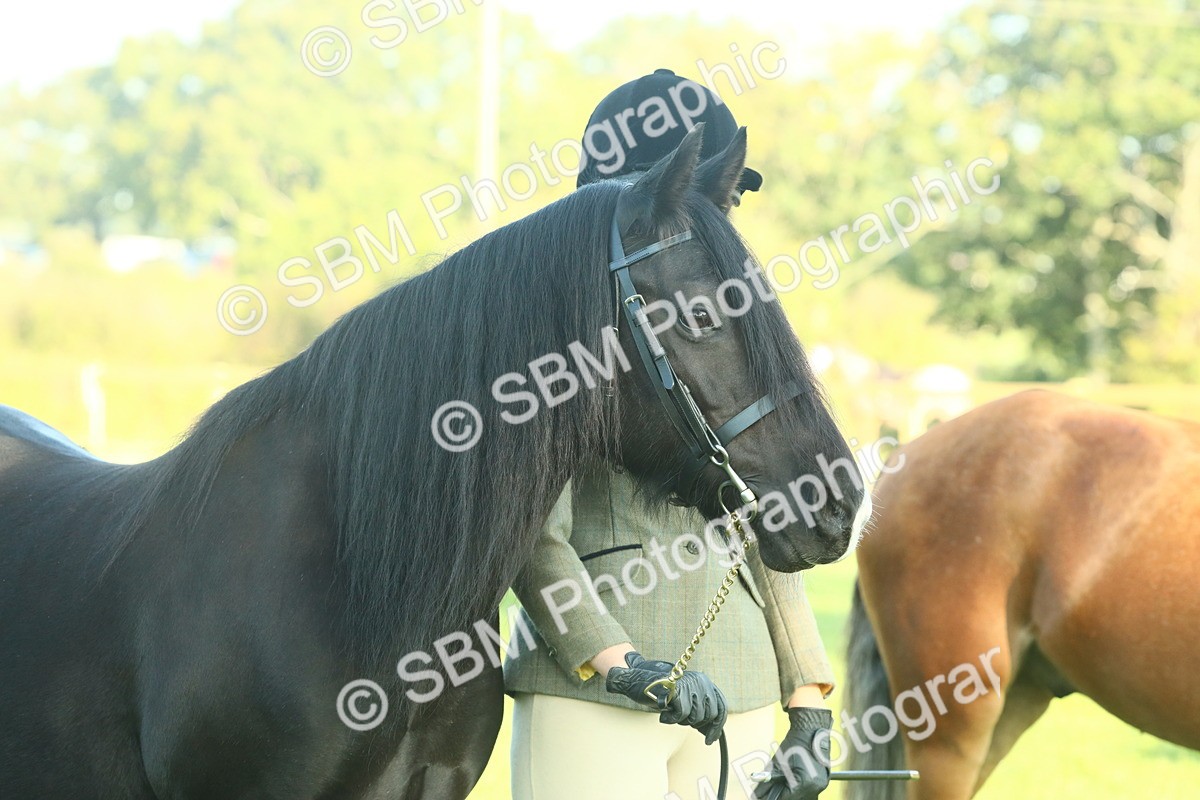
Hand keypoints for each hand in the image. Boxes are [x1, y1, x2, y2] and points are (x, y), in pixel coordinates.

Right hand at [604, 651, 727, 743]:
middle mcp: (701, 681)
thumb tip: (713, 734)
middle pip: (709, 715)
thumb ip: (699, 714)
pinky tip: (665, 714)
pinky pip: (682, 714)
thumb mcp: (685, 703)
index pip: (721, 707)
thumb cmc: (662, 693)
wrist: (638, 679)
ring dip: (681, 720)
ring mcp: (689, 684)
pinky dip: (672, 718)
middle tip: (680, 718)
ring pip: (695, 716)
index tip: (710, 740)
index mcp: (705, 682)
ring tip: (670, 712)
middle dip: (696, 723)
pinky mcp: (677, 689)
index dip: (717, 727)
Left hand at [753, 707, 831, 799]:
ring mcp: (820, 785)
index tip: (762, 798)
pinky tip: (790, 785)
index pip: (785, 798)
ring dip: (789, 794)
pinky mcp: (822, 781)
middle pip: (793, 798)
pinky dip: (797, 791)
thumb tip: (756, 795)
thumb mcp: (776, 764)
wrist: (811, 731)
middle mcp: (815, 787)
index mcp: (804, 783)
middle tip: (770, 793)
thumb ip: (767, 782)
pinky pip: (808, 792)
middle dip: (780, 795)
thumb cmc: (794, 745)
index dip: (772, 798)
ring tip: (779, 788)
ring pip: (801, 797)